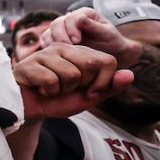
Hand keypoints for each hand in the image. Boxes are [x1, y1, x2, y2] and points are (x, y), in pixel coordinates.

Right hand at [14, 43, 133, 119]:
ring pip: (71, 74)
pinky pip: (51, 81)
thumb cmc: (57, 100)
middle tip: (66, 89)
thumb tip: (131, 75)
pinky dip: (47, 92)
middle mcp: (63, 48)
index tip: (89, 92)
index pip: (108, 61)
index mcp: (79, 53)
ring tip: (51, 89)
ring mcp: (44, 54)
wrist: (29, 110)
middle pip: (91, 65)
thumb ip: (108, 87)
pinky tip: (39, 89)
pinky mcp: (29, 64)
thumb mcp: (88, 97)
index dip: (103, 83)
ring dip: (62, 91)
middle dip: (82, 86)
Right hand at [41, 8, 141, 66]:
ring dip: (52, 42)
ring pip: (49, 31)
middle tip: (66, 48)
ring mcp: (62, 29)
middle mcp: (70, 19)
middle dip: (60, 35)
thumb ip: (94, 27)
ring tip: (59, 54)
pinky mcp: (56, 39)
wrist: (111, 54)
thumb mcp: (107, 34)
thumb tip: (79, 19)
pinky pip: (47, 41)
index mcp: (84, 14)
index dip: (72, 28)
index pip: (71, 17)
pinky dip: (48, 47)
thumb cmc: (112, 43)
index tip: (77, 41)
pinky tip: (54, 57)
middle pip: (57, 23)